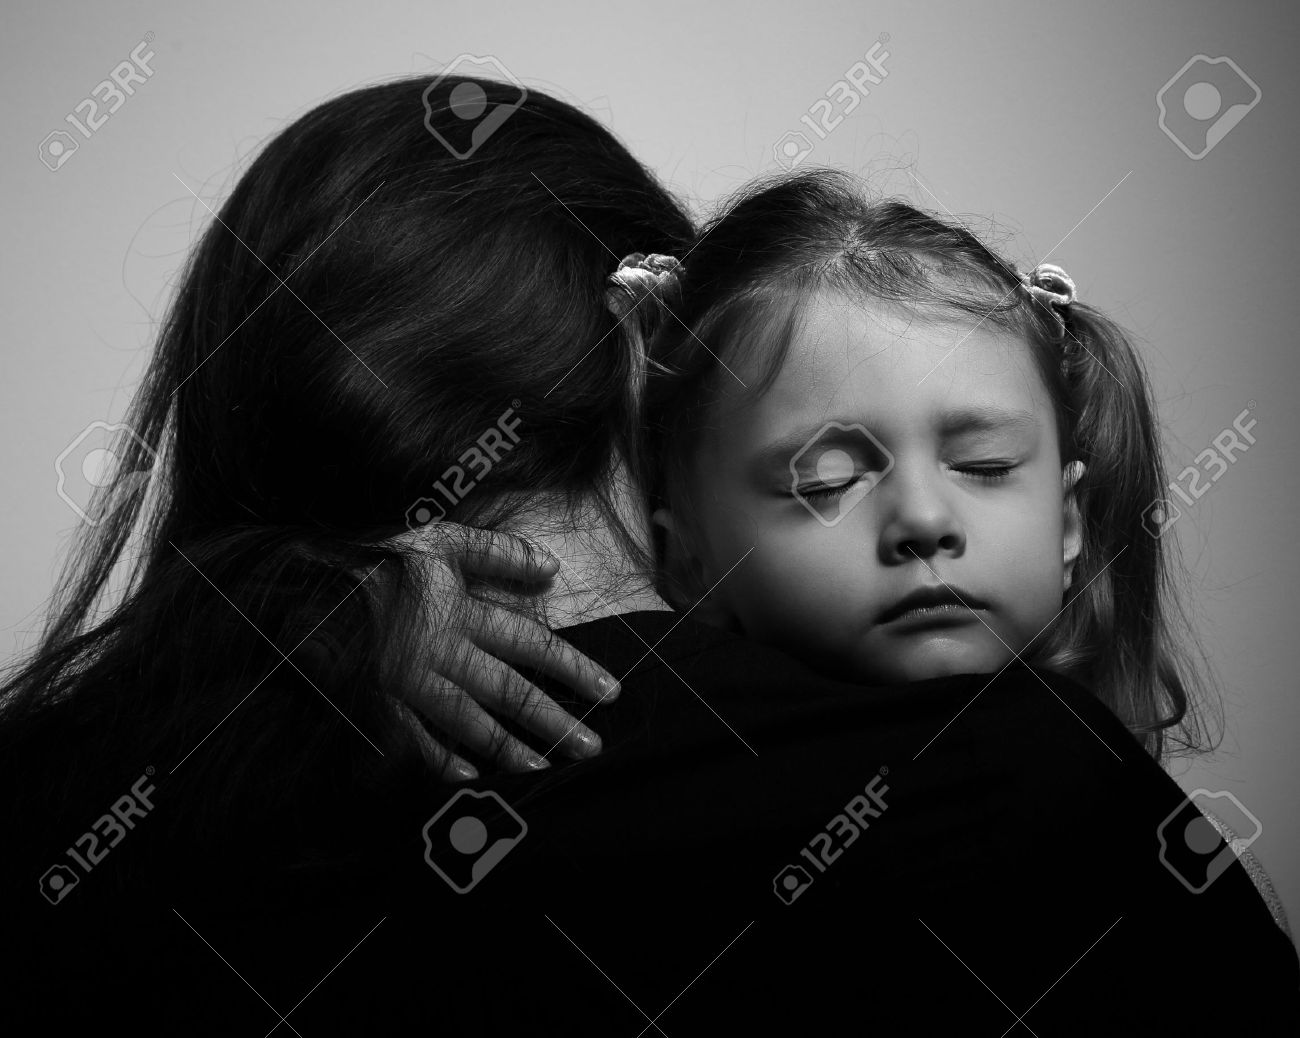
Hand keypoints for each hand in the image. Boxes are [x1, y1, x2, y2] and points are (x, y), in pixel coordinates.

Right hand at [391, 522, 621, 781]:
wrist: (313, 584)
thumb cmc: (384, 561)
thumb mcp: (443, 541)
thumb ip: (499, 552)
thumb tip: (552, 567)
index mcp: (463, 614)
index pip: (533, 646)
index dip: (574, 669)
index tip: (609, 693)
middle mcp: (443, 652)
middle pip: (509, 692)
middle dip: (553, 722)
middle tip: (591, 747)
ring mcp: (411, 682)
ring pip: (470, 722)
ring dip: (508, 750)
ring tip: (543, 771)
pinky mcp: (379, 701)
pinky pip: (414, 738)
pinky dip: (440, 759)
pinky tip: (468, 777)